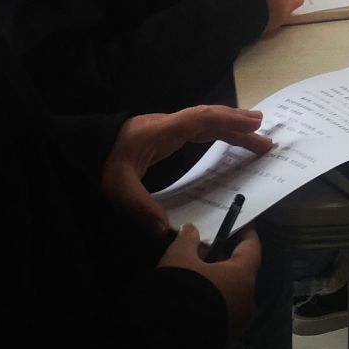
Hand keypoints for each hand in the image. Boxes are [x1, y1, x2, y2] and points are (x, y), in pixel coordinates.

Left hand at [102, 104, 273, 232]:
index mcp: (161, 131)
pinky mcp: (164, 136)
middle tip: (264, 131)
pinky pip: (197, 130)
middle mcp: (167, 125)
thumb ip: (142, 208)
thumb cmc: (101, 165)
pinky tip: (227, 139)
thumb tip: (168, 231)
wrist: (84, 150)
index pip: (201, 120)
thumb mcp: (117, 188)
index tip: (254, 125)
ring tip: (255, 133)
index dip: (228, 121)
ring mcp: (166, 128)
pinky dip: (217, 132)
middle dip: (237, 122)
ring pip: (204, 122)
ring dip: (230, 127)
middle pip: (208, 117)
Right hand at [160, 225, 260, 341]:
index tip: (238, 225)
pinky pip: (222, 313)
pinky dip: (212, 301)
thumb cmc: (181, 291)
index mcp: (243, 276)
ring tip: (194, 276)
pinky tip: (193, 300)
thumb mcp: (178, 258)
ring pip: (231, 294)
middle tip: (205, 251)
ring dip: (217, 283)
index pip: (252, 247)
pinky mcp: (225, 340)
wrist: (167, 342)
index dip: (245, 233)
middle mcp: (248, 300)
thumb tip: (192, 230)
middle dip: (224, 260)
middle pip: (241, 272)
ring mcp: (238, 323)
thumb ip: (187, 240)